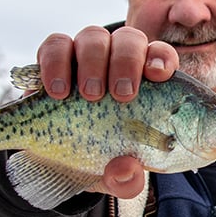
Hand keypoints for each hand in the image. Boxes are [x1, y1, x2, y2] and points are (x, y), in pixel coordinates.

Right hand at [35, 25, 178, 198]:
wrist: (55, 160)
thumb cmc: (100, 158)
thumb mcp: (116, 177)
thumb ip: (127, 180)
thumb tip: (126, 171)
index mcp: (145, 84)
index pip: (160, 55)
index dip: (161, 57)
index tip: (158, 74)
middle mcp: (117, 61)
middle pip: (129, 39)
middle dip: (127, 61)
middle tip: (122, 94)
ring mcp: (85, 56)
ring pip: (93, 36)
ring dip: (93, 61)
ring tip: (89, 95)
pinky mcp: (54, 59)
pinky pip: (55, 45)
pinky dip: (56, 63)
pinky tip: (57, 90)